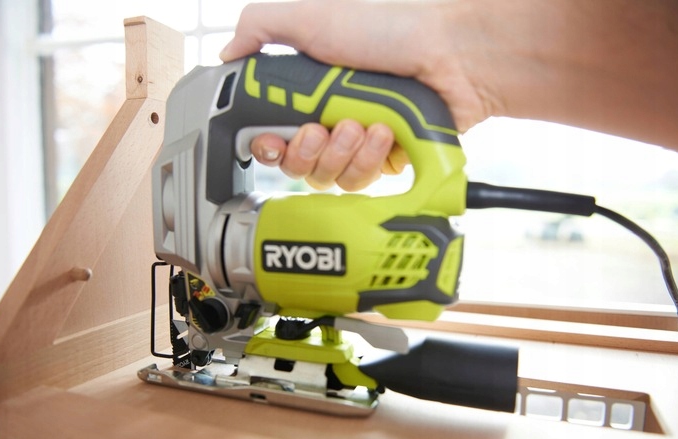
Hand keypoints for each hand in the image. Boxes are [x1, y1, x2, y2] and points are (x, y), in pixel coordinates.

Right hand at [220, 0, 484, 190]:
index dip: (268, 145)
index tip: (273, 140)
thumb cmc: (388, 30)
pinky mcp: (385, 160)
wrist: (450, 56)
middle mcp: (329, 119)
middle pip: (297, 165)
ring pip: (328, 178)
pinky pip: (362, 182)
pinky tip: (385, 134)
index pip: (272, 134)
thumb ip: (261, 27)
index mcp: (307, 91)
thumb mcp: (312, 16)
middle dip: (308, 150)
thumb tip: (227, 53)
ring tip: (363, 125)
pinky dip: (370, 159)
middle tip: (323, 129)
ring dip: (341, 153)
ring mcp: (357, 143)